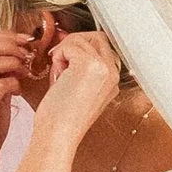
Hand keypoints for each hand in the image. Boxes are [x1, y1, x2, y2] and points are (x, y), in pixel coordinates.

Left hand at [31, 28, 122, 145]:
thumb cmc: (62, 118)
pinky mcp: (90, 64)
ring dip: (64, 52)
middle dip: (75, 44)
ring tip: (60, 75)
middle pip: (97, 37)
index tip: (67, 63)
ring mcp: (104, 68)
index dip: (81, 50)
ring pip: (82, 39)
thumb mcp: (80, 91)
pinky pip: (70, 44)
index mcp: (113, 81)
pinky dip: (58, 56)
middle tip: (61, 64)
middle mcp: (113, 73)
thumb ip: (83, 69)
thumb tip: (71, 46)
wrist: (57, 134)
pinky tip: (58, 76)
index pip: (102, 48)